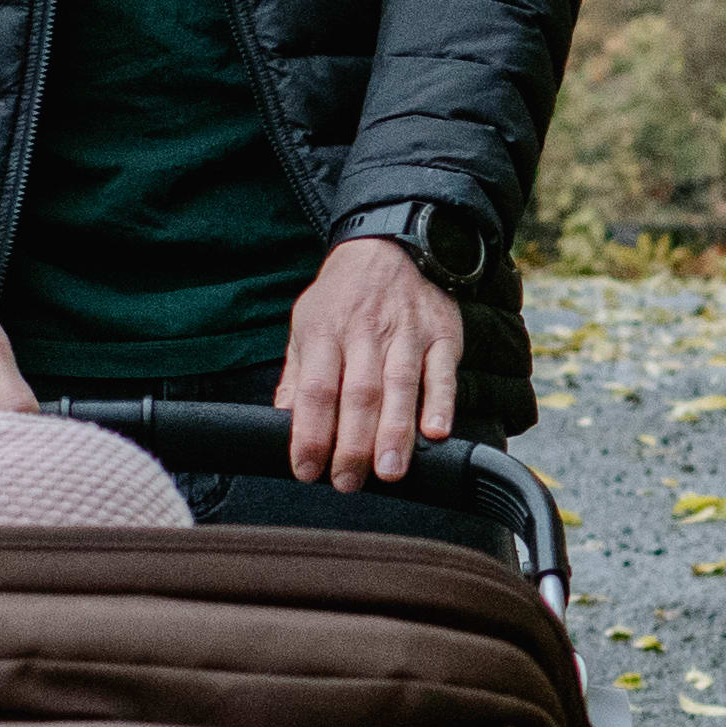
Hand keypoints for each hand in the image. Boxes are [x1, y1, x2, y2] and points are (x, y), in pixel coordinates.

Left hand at [273, 234, 461, 493]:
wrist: (392, 244)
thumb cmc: (344, 297)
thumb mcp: (306, 324)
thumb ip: (296, 374)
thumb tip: (283, 421)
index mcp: (325, 332)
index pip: (315, 389)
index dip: (310, 432)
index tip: (307, 469)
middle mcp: (366, 332)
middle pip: (358, 393)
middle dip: (352, 444)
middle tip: (348, 482)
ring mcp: (407, 333)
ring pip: (400, 386)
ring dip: (395, 433)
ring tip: (389, 472)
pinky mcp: (442, 335)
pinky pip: (442, 373)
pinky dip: (440, 404)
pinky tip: (434, 434)